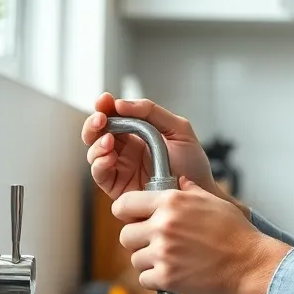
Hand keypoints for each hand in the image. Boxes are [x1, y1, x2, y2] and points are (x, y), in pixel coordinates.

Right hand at [82, 93, 221, 200]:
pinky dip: (100, 164)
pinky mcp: (118, 188)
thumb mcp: (178, 129)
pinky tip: (110, 157)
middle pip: (97, 134)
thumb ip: (152, 112)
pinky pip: (100, 175)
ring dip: (96, 144)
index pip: (113, 117)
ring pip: (94, 153)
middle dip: (93, 124)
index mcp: (137, 134)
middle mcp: (125, 150)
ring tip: (109, 141)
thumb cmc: (192, 164)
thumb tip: (120, 104)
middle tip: (100, 119)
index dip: (105, 107)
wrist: (200, 194)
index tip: (105, 100)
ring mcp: (120, 168)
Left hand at [113, 178, 289, 293]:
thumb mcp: (213, 201)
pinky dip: (156, 279)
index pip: (124, 205)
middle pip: (126, 235)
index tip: (134, 219)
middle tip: (157, 244)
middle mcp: (163, 225)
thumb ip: (190, 190)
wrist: (251, 263)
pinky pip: (145, 279)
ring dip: (149, 262)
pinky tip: (174, 273)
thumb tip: (180, 181)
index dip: (126, 213)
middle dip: (138, 241)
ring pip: (135, 259)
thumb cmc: (235, 232)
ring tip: (171, 260)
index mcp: (171, 202)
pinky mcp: (167, 278)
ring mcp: (163, 253)